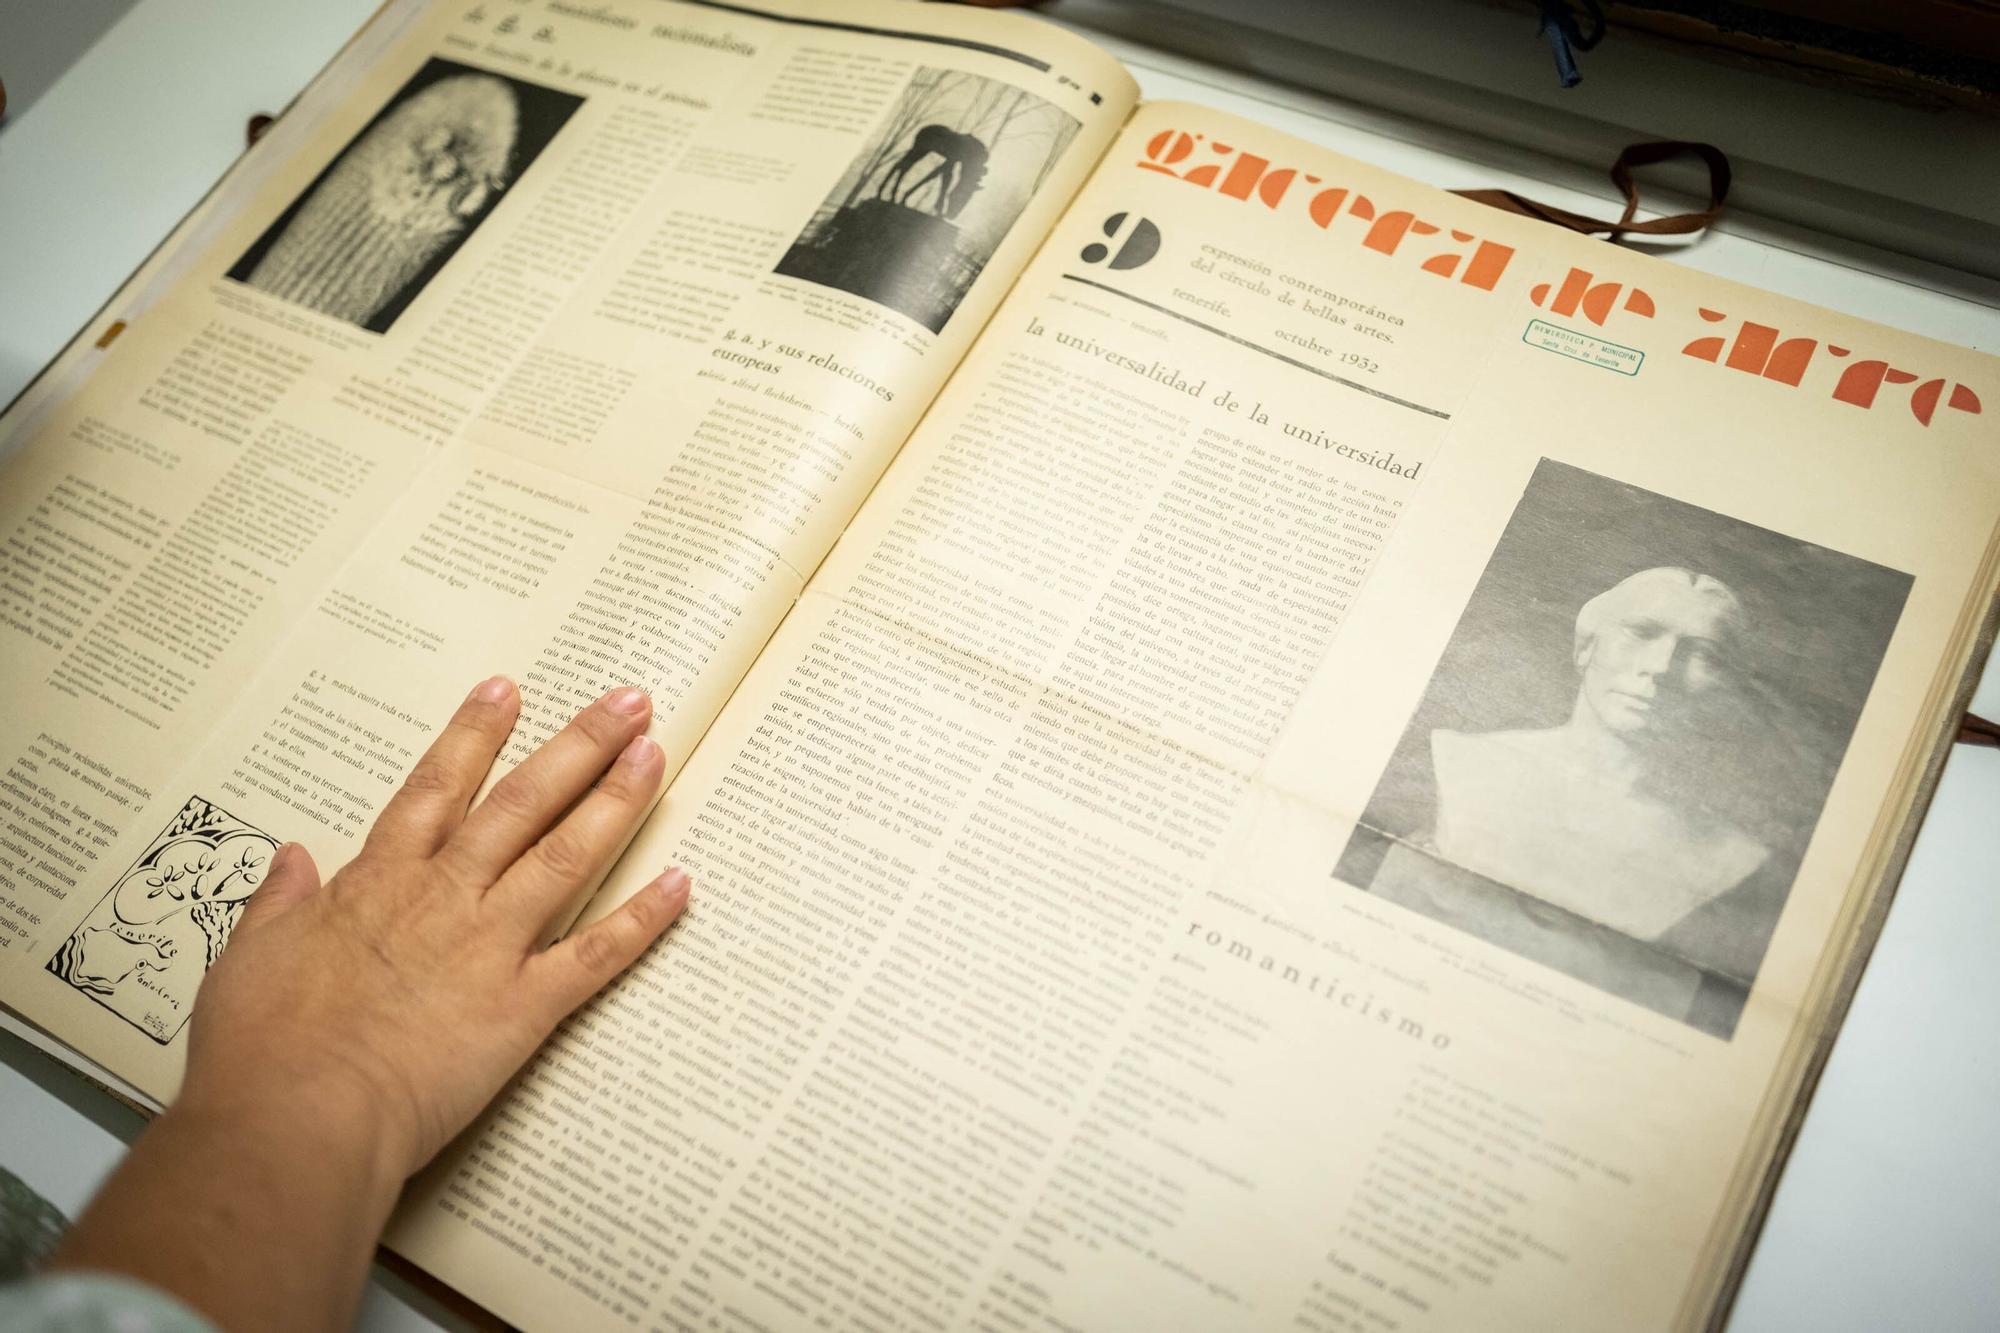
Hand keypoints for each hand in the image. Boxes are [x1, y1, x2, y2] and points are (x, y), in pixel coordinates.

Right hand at [177, 676, 688, 1180]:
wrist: (298, 1119)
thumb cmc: (263, 1052)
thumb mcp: (248, 960)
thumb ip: (275, 904)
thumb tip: (289, 859)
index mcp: (377, 884)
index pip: (435, 789)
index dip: (474, 736)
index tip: (507, 690)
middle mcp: (442, 898)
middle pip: (520, 803)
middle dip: (578, 745)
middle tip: (626, 702)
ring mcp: (488, 947)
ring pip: (566, 856)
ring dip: (615, 802)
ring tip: (654, 754)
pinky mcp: (523, 1007)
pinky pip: (596, 955)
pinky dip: (643, 920)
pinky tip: (680, 885)